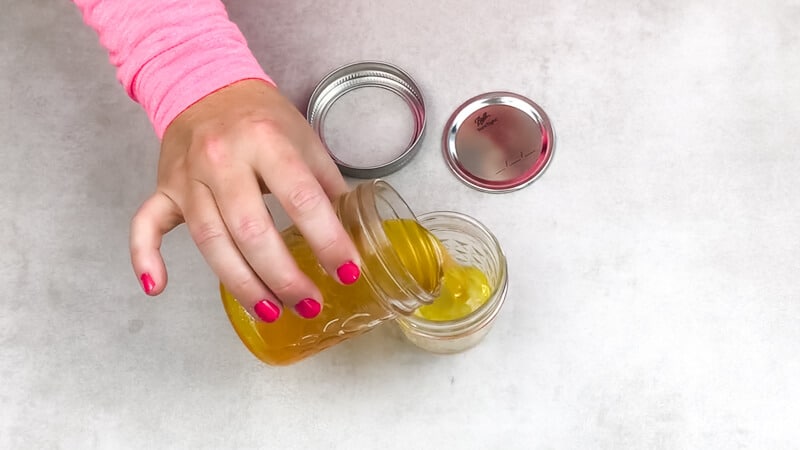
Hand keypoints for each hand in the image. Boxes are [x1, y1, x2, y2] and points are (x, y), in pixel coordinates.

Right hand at [129, 79, 360, 321]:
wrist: (206, 85)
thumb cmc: (262, 119)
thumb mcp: (305, 140)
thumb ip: (327, 186)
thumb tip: (352, 235)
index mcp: (266, 141)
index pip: (302, 199)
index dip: (328, 240)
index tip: (348, 271)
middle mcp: (222, 158)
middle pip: (251, 230)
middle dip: (283, 275)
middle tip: (308, 303)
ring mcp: (187, 176)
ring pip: (209, 240)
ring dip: (240, 283)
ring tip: (270, 311)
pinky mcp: (164, 188)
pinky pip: (146, 224)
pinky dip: (144, 257)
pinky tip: (156, 286)